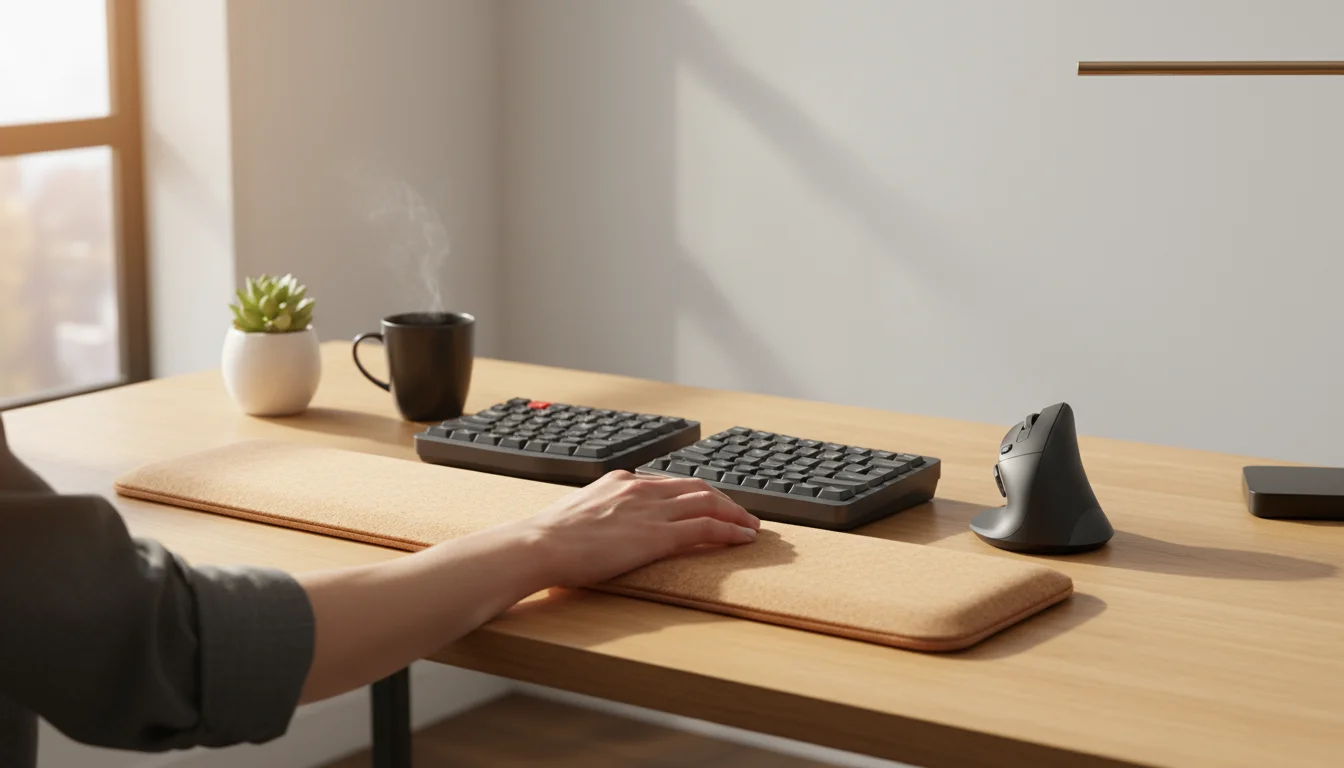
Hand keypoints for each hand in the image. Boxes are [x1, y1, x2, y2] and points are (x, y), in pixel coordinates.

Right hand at [514, 470, 760, 587]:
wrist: (540, 545)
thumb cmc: (550, 539)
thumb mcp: (578, 515)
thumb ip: (599, 516)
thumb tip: (601, 530)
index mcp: (621, 481)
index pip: (668, 483)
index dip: (693, 494)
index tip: (706, 504)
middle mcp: (640, 488)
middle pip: (696, 487)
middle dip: (723, 499)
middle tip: (741, 513)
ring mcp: (651, 509)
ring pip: (708, 503)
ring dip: (735, 513)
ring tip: (752, 526)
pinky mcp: (658, 534)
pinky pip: (707, 527)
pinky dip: (731, 531)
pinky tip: (744, 539)